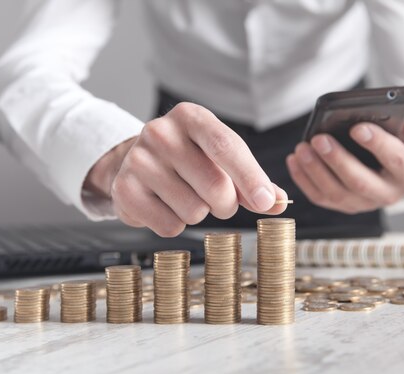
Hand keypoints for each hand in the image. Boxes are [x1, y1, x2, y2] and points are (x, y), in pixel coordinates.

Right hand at [85, 102, 287, 236]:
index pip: (226, 147)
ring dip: (198, 213)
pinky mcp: (124, 190)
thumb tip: (278, 202)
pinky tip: (164, 206)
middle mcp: (160, 132)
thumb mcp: (220, 158)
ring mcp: (138, 161)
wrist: (134, 162)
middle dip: (225, 204)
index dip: (250, 177)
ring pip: (194, 211)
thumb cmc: (187, 159)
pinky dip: (174, 224)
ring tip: (184, 197)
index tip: (267, 202)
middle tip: (217, 199)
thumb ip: (252, 179)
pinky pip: (169, 226)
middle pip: (215, 186)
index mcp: (190, 117)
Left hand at [286, 108, 403, 213]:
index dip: (377, 144)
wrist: (402, 164)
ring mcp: (363, 203)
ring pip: (336, 193)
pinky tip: (294, 160)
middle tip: (319, 139)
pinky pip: (320, 197)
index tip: (357, 128)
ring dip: (315, 171)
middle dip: (337, 160)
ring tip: (302, 148)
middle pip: (360, 182)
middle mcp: (387, 193)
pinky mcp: (343, 203)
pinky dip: (303, 180)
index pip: (395, 161)